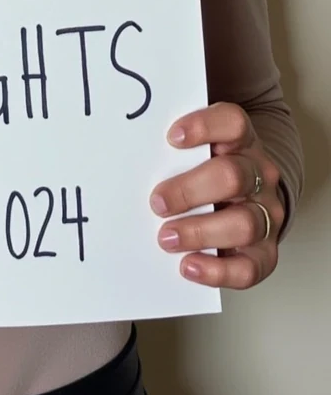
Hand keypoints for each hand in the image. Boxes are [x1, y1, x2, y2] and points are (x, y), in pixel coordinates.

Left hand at [150, 101, 282, 288]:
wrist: (246, 198)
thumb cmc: (209, 169)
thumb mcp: (199, 149)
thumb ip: (174, 146)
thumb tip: (129, 144)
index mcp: (241, 142)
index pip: (233, 123)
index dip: (205, 126)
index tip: (171, 137)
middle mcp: (259, 175)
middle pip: (232, 176)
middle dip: (189, 190)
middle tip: (156, 202)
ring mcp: (266, 214)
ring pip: (244, 223)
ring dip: (200, 232)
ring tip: (166, 238)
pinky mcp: (264, 253)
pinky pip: (249, 268)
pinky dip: (217, 271)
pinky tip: (188, 266)